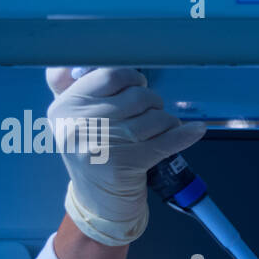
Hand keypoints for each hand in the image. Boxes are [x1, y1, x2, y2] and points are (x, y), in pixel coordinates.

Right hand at [45, 67, 205, 246]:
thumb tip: (104, 53)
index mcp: (63, 107)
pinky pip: (165, 140)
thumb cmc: (93, 153)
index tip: (137, 87)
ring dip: (166, 121)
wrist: (97, 204)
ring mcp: (101, 145)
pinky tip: (195, 130)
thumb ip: (83, 86)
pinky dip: (184, 134)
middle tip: (152, 114)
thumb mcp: (75, 120)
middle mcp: (78, 125)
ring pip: (153, 117)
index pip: (109, 75)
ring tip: (160, 129)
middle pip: (136, 96)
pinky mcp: (125, 164)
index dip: (132, 78)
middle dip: (153, 103)